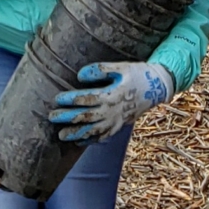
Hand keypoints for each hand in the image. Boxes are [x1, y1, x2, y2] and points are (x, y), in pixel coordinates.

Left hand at [51, 60, 172, 143]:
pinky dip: (91, 140)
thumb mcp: (120, 67)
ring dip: (76, 133)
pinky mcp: (119, 126)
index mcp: (111, 95)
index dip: (70, 99)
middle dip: (67, 117)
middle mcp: (112, 111)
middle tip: (51, 117)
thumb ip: (100, 69)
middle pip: (86, 116)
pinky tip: (79, 142)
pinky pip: (103, 136)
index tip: (56, 99)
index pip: (86, 99)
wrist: (157, 87)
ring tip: (61, 136)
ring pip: (93, 130)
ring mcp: (116, 121)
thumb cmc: (137, 73)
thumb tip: (79, 75)